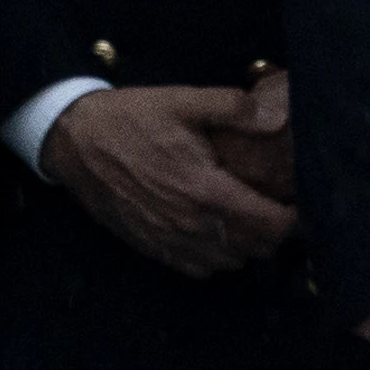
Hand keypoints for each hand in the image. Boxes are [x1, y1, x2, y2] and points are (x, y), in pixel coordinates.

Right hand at [38, 80, 299, 277]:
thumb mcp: (183, 100)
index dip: (291, 218)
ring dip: (244, 246)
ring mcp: (169, 240)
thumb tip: (275, 115)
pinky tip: (213, 232)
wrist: (74, 141)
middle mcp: (190, 224)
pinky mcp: (151, 247)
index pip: (269, 225)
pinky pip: (197, 269)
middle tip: (274, 207)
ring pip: (228, 263)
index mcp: (205, 189)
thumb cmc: (130, 118)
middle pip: (254, 249)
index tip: (295, 202)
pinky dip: (214, 258)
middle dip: (272, 232)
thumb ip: (233, 108)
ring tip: (247, 219)